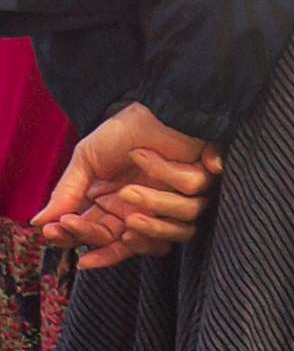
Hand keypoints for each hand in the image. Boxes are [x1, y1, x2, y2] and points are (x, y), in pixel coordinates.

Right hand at [34, 108, 217, 270]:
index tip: (56, 232)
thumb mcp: (87, 160)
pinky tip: (151, 156)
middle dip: (101, 235)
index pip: (99, 240)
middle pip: (129, 245)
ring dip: (149, 207)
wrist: (155, 105)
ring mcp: (175, 202)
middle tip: (80, 220)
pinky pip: (190, 193)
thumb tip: (37, 223)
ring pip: (171, 230)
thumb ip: (66, 193)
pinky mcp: (199, 185)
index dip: (78, 240)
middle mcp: (145, 212)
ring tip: (128, 190)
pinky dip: (169, 173)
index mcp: (116, 209)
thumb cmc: (122, 132)